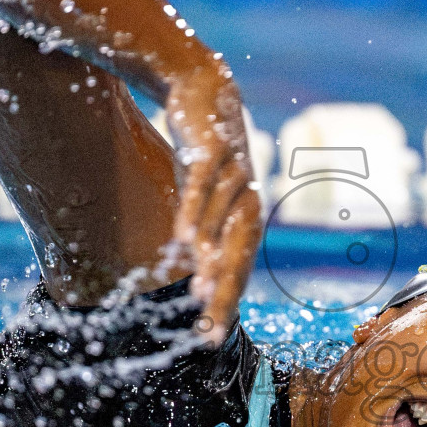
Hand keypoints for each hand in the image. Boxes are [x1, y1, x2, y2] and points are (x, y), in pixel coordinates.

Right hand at [167, 71, 262, 342]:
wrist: (205, 89)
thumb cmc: (204, 152)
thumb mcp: (203, 196)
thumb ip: (203, 232)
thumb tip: (193, 271)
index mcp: (245, 216)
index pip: (237, 269)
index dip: (226, 304)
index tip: (211, 338)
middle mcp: (245, 200)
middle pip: (237, 256)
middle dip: (224, 295)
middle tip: (211, 330)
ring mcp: (231, 175)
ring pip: (220, 227)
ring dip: (209, 261)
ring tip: (198, 294)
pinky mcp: (211, 151)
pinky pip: (201, 188)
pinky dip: (193, 215)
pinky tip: (181, 241)